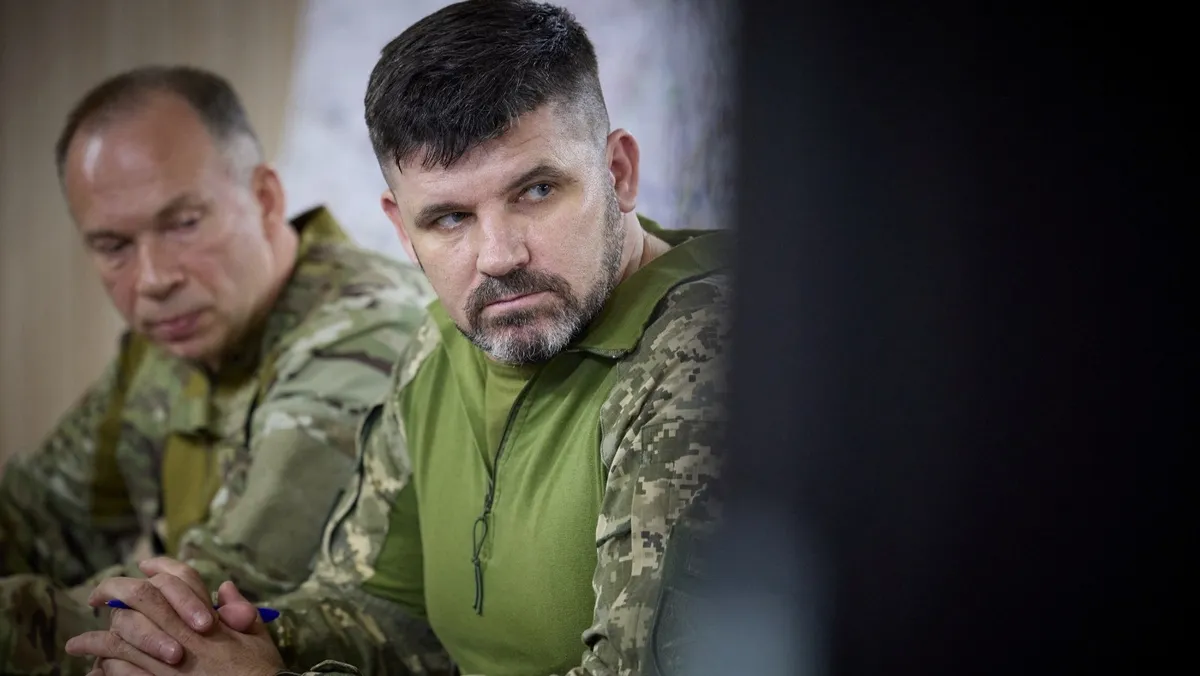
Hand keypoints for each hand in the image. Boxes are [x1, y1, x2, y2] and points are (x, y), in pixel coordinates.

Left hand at [64, 558, 283, 674]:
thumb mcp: (257, 634)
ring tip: (77, 645)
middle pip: (140, 601)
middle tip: (95, 596)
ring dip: (96, 641)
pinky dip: (106, 671)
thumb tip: (224, 587)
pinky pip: (121, 674)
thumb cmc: (259, 669)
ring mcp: (167, 663)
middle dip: (113, 593)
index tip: (142, 566)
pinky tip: (97, 672)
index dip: (159, 567)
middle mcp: (183, 636)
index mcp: (208, 618)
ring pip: (121, 641)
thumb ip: (240, 608)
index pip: (180, 579)